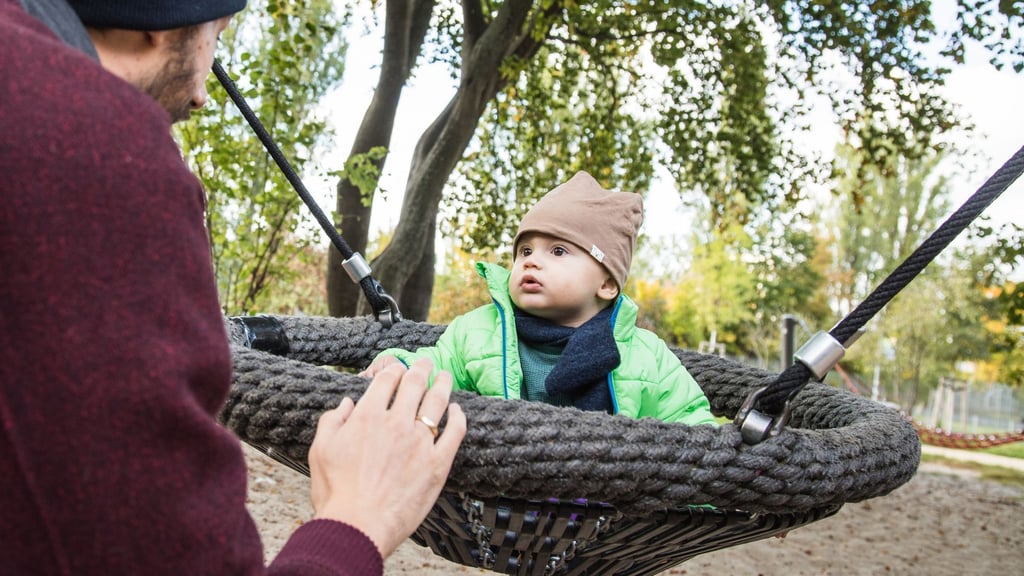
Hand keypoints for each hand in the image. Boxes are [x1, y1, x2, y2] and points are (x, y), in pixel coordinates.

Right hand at [307, 358, 466, 558]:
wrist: (357, 527)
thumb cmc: (336, 493)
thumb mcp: (320, 450)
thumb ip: (332, 420)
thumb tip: (347, 403)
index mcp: (367, 416)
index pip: (387, 380)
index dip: (395, 369)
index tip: (399, 367)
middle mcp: (396, 423)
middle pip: (415, 384)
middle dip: (422, 368)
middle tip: (426, 363)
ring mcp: (420, 442)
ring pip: (437, 402)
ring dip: (442, 384)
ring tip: (445, 376)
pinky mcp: (437, 463)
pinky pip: (455, 432)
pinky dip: (458, 417)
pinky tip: (457, 410)